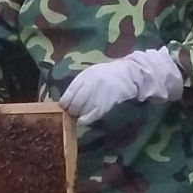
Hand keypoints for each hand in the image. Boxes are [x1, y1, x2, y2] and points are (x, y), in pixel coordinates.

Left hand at [58, 48, 185, 125]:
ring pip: (82, 110)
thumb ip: (80, 83)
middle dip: (71, 110)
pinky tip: (84, 120)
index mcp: (86, 76)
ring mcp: (98, 95)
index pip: (70, 92)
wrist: (129, 75)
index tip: (64, 106)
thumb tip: (68, 98)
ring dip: (78, 114)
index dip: (65, 102)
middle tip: (71, 112)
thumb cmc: (109, 73)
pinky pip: (92, 115)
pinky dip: (86, 119)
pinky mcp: (106, 104)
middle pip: (75, 103)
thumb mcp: (92, 72)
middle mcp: (91, 85)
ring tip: (79, 115)